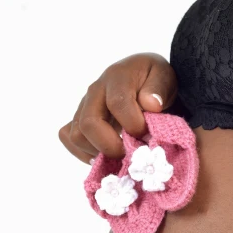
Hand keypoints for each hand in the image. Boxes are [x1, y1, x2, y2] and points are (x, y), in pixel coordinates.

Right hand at [58, 53, 177, 163]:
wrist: (142, 78)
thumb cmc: (153, 80)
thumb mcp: (164, 77)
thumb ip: (159, 89)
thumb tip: (151, 104)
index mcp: (117, 77)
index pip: (117, 104)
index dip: (133, 125)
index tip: (147, 135)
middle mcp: (95, 91)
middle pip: (89, 123)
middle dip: (110, 145)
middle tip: (130, 154)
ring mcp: (83, 106)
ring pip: (76, 135)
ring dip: (98, 152)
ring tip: (120, 155)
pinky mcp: (77, 119)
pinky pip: (68, 138)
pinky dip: (83, 152)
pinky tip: (104, 155)